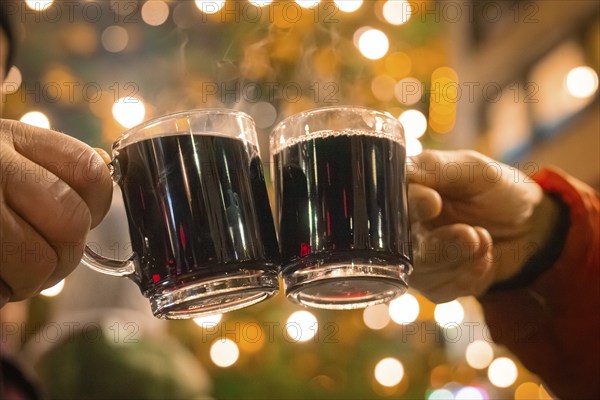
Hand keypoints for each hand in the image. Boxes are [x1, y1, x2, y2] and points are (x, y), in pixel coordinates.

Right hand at [0, 119, 112, 304]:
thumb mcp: (0, 154)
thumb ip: (44, 169)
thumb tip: (93, 194)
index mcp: (10, 138)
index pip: (90, 172)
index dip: (94, 205)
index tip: (78, 219)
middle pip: (70, 223)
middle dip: (64, 253)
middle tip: (40, 260)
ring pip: (40, 263)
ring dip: (31, 280)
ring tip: (6, 271)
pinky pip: (3, 286)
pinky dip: (2, 292)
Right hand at [407, 150, 559, 302]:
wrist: (528, 228)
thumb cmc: (495, 190)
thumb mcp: (473, 169)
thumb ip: (436, 168)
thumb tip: (403, 171)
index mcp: (404, 194)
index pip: (388, 204)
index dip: (409, 205)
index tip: (432, 203)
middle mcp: (400, 229)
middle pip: (396, 245)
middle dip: (437, 242)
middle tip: (470, 234)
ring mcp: (413, 259)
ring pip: (420, 269)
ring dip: (458, 256)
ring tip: (484, 239)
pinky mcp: (432, 285)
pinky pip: (440, 288)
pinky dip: (469, 274)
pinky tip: (484, 257)